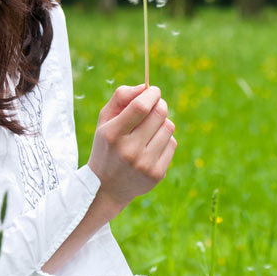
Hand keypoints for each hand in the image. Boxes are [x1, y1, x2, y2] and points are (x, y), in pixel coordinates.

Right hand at [88, 85, 176, 216]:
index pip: (141, 106)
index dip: (151, 94)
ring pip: (169, 127)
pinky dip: (165, 139)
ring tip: (150, 129)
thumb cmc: (107, 145)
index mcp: (112, 134)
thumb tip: (145, 87)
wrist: (106, 188)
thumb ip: (120, 97)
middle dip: (159, 104)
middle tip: (155, 106)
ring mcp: (144, 164)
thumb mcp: (105, 120)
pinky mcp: (156, 174)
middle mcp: (129, 150)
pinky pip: (172, 143)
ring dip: (162, 122)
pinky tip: (152, 145)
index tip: (153, 91)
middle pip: (159, 114)